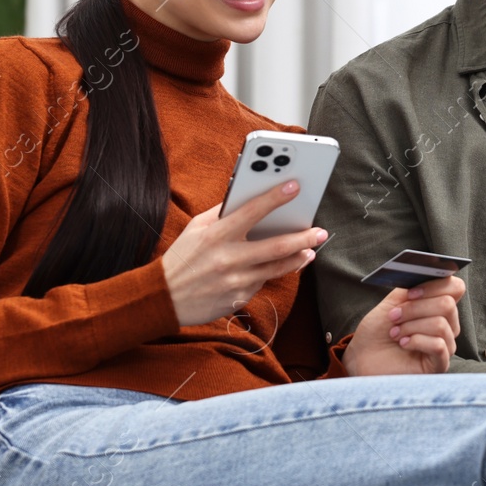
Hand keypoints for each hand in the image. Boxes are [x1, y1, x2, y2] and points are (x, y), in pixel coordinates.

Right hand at [161, 180, 324, 325]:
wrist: (164, 297)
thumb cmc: (182, 257)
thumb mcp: (196, 228)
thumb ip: (222, 214)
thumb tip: (247, 198)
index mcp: (217, 235)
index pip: (252, 211)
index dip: (276, 197)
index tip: (295, 187)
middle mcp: (229, 258)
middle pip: (277, 246)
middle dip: (304, 237)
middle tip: (320, 231)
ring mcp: (236, 281)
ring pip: (277, 268)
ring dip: (299, 258)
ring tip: (310, 250)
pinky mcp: (239, 298)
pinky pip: (262, 282)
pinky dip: (273, 272)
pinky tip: (282, 266)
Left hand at [343, 276, 464, 375]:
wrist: (363, 357)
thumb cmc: (377, 332)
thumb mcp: (392, 303)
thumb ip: (411, 287)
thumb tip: (426, 274)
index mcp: (438, 307)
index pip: (456, 287)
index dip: (435, 286)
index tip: (410, 293)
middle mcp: (447, 325)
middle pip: (447, 304)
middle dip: (415, 308)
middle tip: (394, 316)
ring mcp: (445, 345)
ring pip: (440, 324)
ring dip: (411, 326)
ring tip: (394, 333)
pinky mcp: (439, 364)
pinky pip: (438, 345)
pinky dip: (416, 341)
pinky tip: (403, 344)